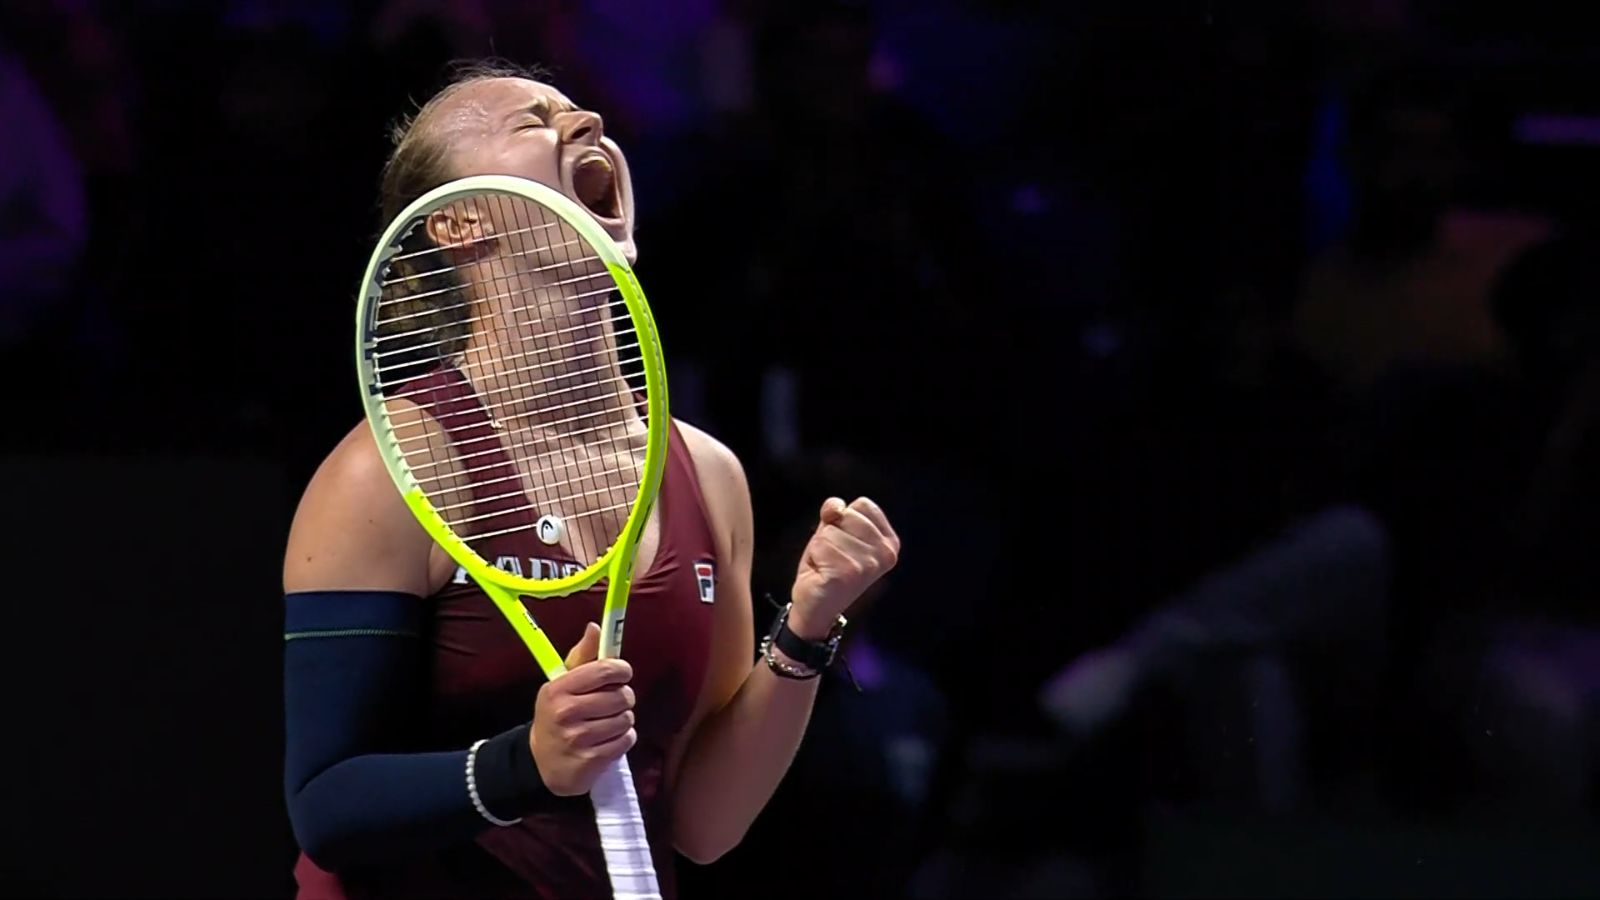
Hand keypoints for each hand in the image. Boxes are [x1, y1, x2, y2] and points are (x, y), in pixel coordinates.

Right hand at [529, 622, 636, 795]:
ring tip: (607, 721)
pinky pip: (627, 739)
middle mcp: (567, 713)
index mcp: (558, 689)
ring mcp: (579, 739)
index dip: (621, 669)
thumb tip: (596, 627)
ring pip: (627, 718)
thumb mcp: (563, 682)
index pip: (605, 670)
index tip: (621, 673)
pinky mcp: (592, 760)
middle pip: (621, 695)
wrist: (542, 761)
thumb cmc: (557, 714)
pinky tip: (608, 738)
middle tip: (612, 700)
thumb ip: (583, 655)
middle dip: (622, 696)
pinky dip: (623, 738)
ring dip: (622, 718)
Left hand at [789, 496, 899, 638]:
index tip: (844, 543)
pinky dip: (814, 558)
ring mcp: (868, 565)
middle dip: (831, 533)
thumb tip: (835, 506)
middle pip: (846, 515)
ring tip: (827, 566)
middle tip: (833, 557)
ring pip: (830, 531)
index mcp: (889, 543)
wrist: (816, 607)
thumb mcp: (834, 533)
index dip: (844, 518)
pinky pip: (820, 546)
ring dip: (821, 548)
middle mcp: (885, 554)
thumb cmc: (827, 568)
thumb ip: (837, 513)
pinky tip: (822, 574)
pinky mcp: (847, 574)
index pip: (863, 505)